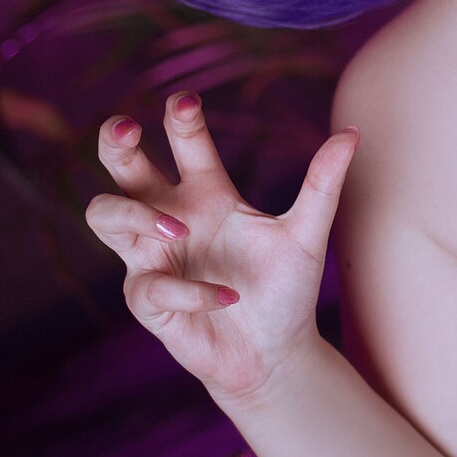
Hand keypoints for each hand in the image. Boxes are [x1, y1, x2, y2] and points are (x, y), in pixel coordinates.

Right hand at [87, 90, 358, 404]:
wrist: (277, 354)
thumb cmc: (285, 289)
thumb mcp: (307, 234)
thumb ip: (322, 185)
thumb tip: (352, 133)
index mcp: (206, 193)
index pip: (185, 144)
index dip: (181, 120)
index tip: (185, 102)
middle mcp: (172, 218)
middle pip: (121, 168)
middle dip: (114, 143)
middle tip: (127, 128)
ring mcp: (152, 258)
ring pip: (104, 217)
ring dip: (136, 215)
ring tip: (179, 229)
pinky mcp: (149, 302)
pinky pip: (152, 286)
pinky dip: (191, 290)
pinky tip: (227, 298)